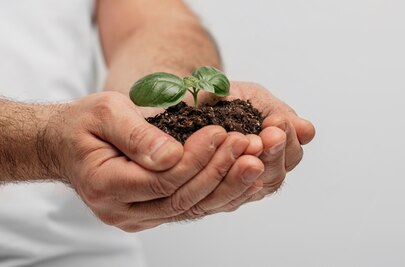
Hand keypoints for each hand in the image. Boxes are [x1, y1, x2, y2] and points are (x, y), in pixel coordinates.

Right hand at [45, 92, 263, 230]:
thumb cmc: (84, 125)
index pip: (161, 181)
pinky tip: (244, 176)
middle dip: (219, 171)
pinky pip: (191, 207)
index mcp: (105, 185)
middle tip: (248, 146)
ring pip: (192, 208)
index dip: (195, 158)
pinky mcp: (154, 214)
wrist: (68, 145)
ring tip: (255, 160)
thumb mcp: (104, 113)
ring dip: (227, 184)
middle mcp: (122, 211)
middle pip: (182, 199)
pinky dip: (220, 192)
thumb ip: (137, 134)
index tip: (220, 131)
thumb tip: (171, 154)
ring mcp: (139, 217)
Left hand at [200, 81, 315, 212]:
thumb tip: (308, 131)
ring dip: (253, 168)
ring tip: (250, 146)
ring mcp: (239, 185)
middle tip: (268, 136)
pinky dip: (231, 181)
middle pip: (276, 175)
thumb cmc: (220, 98)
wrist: (182, 98)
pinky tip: (230, 164)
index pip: (292, 154)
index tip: (276, 123)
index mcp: (274, 149)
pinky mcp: (215, 196)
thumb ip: (279, 114)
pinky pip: (227, 198)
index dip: (288, 139)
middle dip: (274, 154)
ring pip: (255, 188)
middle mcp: (260, 171)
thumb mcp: (252, 98)